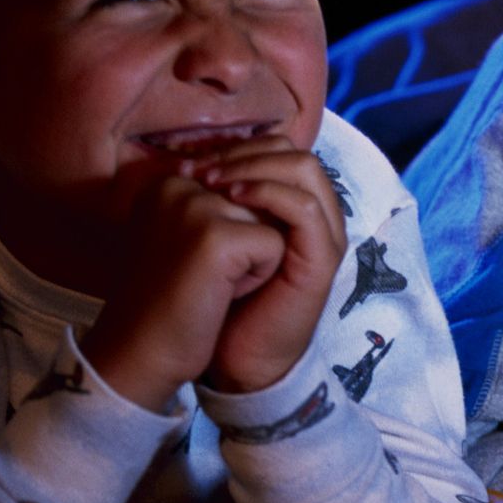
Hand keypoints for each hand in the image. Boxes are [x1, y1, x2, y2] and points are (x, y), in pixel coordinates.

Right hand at [80, 173, 287, 412]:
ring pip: (271, 221)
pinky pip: (275, 246)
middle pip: (260, 202)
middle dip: (247, 245)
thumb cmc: (167, 301)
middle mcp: (176, 184)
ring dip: (253, 260)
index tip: (190, 264)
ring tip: (208, 284)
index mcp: (167, 181)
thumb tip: (267, 181)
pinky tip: (218, 294)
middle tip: (199, 278)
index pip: (244, 187)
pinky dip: (257, 276)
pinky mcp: (215, 237)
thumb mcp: (184, 237)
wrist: (140, 355)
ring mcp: (195, 207)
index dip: (236, 236)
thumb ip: (217, 204)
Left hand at [190, 137, 348, 391]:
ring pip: (304, 169)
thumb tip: (180, 158)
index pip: (276, 149)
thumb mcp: (209, 238)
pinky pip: (305, 207)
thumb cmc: (218, 298)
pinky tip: (232, 197)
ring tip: (213, 181)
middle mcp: (314, 216)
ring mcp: (323, 235)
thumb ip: (212, 200)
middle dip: (244, 150)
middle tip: (200, 169)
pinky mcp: (322, 259)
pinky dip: (268, 193)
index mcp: (291, 207)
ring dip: (255, 166)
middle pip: (293, 151)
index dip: (235, 146)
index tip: (189, 161)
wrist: (234, 357)